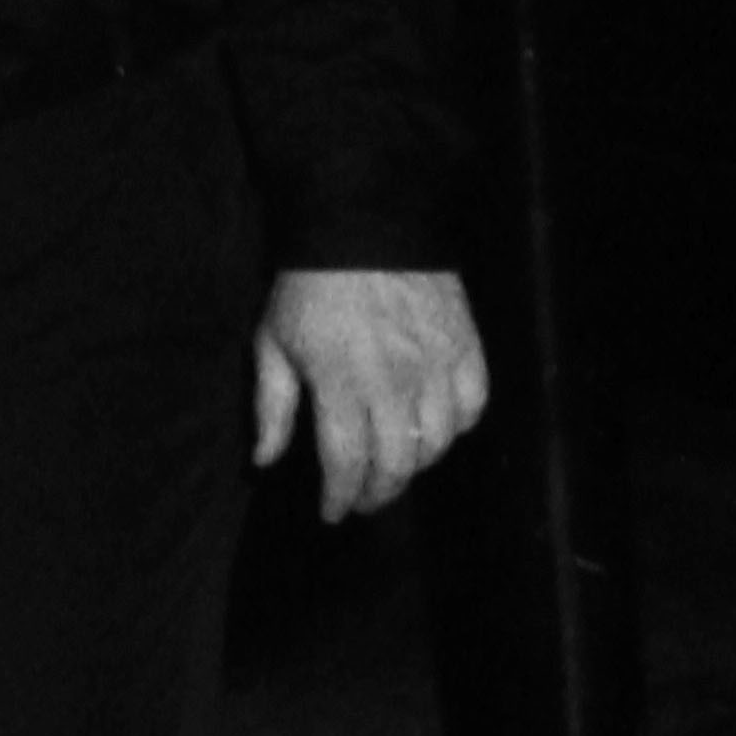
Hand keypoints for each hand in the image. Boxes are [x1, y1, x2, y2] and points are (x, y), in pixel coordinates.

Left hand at [253, 264, 487, 516]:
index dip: (341, 498)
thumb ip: (271, 407)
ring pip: (436, 444)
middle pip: (395, 464)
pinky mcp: (466, 348)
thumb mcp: (273, 341)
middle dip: (378, 493)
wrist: (366, 223)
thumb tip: (264, 461)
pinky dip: (455, 429)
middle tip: (364, 500)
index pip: (347, 463)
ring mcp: (436, 366)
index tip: (333, 512)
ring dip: (415, 466)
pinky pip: (471, 408)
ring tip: (397, 468)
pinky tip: (435, 430)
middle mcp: (394, 383)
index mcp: (340, 383)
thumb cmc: (310, 286)